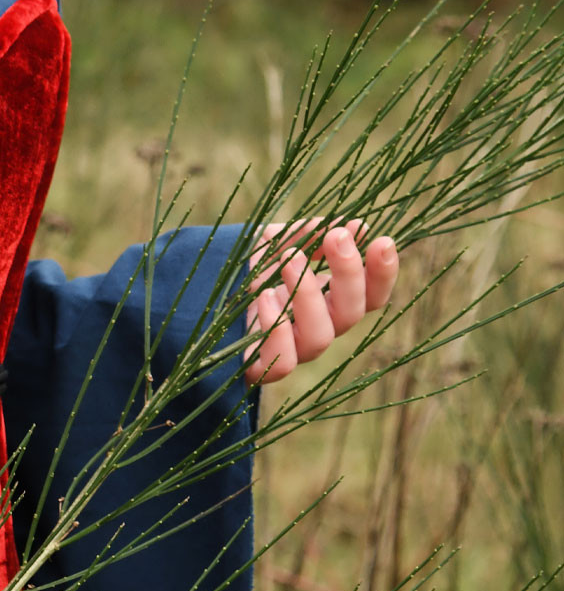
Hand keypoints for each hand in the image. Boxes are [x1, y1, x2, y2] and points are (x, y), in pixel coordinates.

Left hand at [246, 219, 399, 384]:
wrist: (206, 295)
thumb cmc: (256, 268)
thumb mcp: (283, 240)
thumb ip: (314, 235)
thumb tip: (353, 224)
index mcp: (334, 300)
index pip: (373, 295)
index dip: (383, 273)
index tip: (381, 241)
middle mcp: (321, 327)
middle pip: (352, 313)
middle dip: (348, 273)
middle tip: (336, 237)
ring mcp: (295, 349)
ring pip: (320, 337)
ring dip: (309, 295)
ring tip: (291, 259)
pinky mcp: (265, 367)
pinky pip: (283, 361)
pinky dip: (277, 329)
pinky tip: (265, 296)